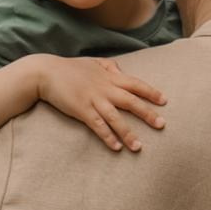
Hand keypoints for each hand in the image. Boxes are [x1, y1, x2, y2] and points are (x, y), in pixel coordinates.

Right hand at [33, 54, 166, 154]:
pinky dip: (107, 137)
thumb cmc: (70, 68)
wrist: (46, 72)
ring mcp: (93, 100)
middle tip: (162, 125)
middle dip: (147, 114)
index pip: (136, 84)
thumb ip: (110, 66)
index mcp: (110, 76)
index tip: (164, 100)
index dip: (151, 92)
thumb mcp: (93, 62)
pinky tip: (116, 147)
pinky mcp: (81, 110)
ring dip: (128, 133)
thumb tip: (122, 71)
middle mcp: (105, 88)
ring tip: (139, 147)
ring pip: (115, 118)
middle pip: (131, 102)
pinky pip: (97, 126)